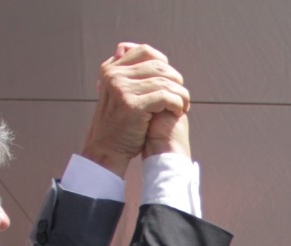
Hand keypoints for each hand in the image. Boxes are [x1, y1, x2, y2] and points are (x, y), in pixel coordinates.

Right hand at [81, 44, 191, 173]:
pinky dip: (177, 104)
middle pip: (158, 66)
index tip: (170, 80)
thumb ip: (127, 74)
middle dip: (175, 80)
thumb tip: (136, 52)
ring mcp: (122, 89)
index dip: (163, 62)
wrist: (106, 149)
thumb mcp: (117, 93)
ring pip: (165, 82)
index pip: (144, 51)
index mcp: (111, 69)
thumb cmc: (118, 123)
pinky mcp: (133, 105)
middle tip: (181, 95)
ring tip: (183, 105)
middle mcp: (115, 75)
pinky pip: (165, 97)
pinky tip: (178, 112)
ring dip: (180, 94)